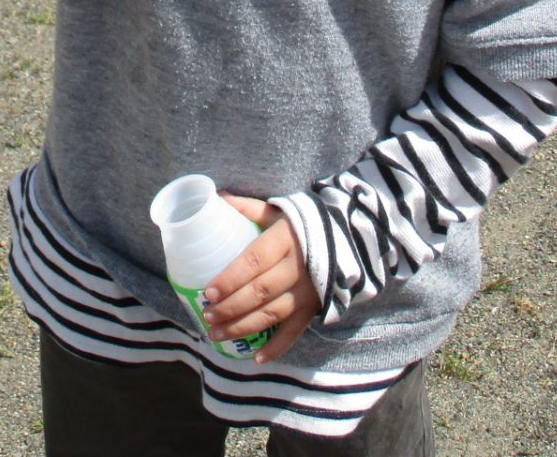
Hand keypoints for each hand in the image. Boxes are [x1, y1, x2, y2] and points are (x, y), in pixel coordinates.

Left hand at [202, 194, 321, 362]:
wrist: (349, 238)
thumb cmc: (303, 225)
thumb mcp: (279, 211)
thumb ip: (248, 208)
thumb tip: (217, 198)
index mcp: (285, 239)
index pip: (254, 260)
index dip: (231, 277)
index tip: (209, 291)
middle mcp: (298, 267)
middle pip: (260, 291)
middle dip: (230, 307)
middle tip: (207, 315)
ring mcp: (308, 291)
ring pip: (272, 314)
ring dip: (243, 327)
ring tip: (216, 334)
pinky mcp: (315, 308)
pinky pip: (295, 331)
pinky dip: (278, 347)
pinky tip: (257, 358)